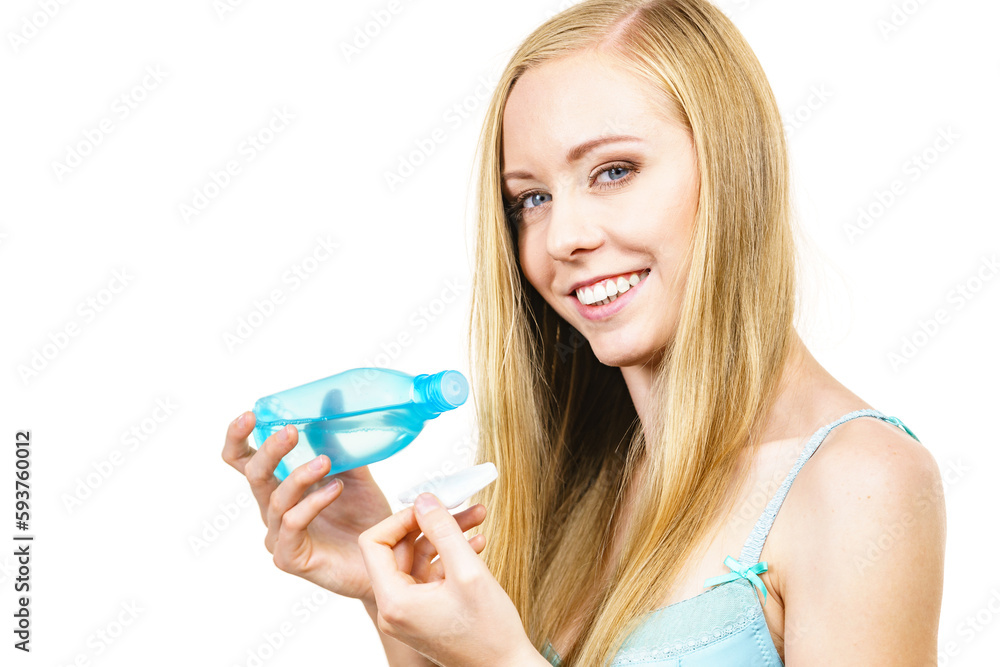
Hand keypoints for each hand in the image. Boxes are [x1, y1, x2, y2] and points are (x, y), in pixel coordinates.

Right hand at [222, 411, 487, 604]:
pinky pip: (293, 526)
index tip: (250, 413)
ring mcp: (279, 537)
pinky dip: (312, 503)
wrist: (387, 560)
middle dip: (269, 450)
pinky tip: (335, 488)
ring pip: (275, 500)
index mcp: (280, 487)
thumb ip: (340, 442)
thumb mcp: (354, 472)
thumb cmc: (366, 519)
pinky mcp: (291, 558)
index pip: (244, 460)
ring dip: (300, 476)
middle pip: (253, 475)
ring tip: (326, 460)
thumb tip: (334, 399)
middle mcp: (273, 511)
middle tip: (290, 431)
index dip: (239, 437)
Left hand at [358, 492, 536, 666]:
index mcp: (393, 602)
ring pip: (418, 559)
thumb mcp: (468, 571)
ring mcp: (408, 612)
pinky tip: (476, 543)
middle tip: (457, 505)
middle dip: (429, 523)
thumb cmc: (490, 631)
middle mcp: (394, 609)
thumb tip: (424, 498)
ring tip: (476, 518)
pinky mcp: (424, 613)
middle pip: (397, 549)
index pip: (373, 543)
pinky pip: (429, 574)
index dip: (399, 519)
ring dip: (445, 537)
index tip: (429, 507)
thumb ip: (443, 530)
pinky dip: (449, 556)